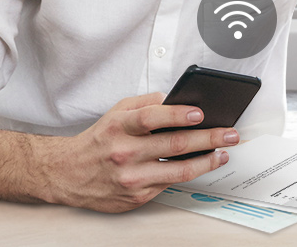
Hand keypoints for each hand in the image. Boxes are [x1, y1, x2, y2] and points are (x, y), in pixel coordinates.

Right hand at [43, 92, 239, 212]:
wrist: (68, 175)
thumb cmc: (97, 142)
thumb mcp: (114, 113)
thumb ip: (143, 104)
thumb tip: (173, 99)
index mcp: (118, 128)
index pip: (150, 118)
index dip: (177, 115)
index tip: (199, 113)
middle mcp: (124, 153)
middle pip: (174, 145)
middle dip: (208, 139)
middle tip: (229, 134)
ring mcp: (131, 178)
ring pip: (178, 170)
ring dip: (207, 161)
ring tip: (223, 153)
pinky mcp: (137, 196)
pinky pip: (169, 183)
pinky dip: (189, 174)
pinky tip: (202, 165)